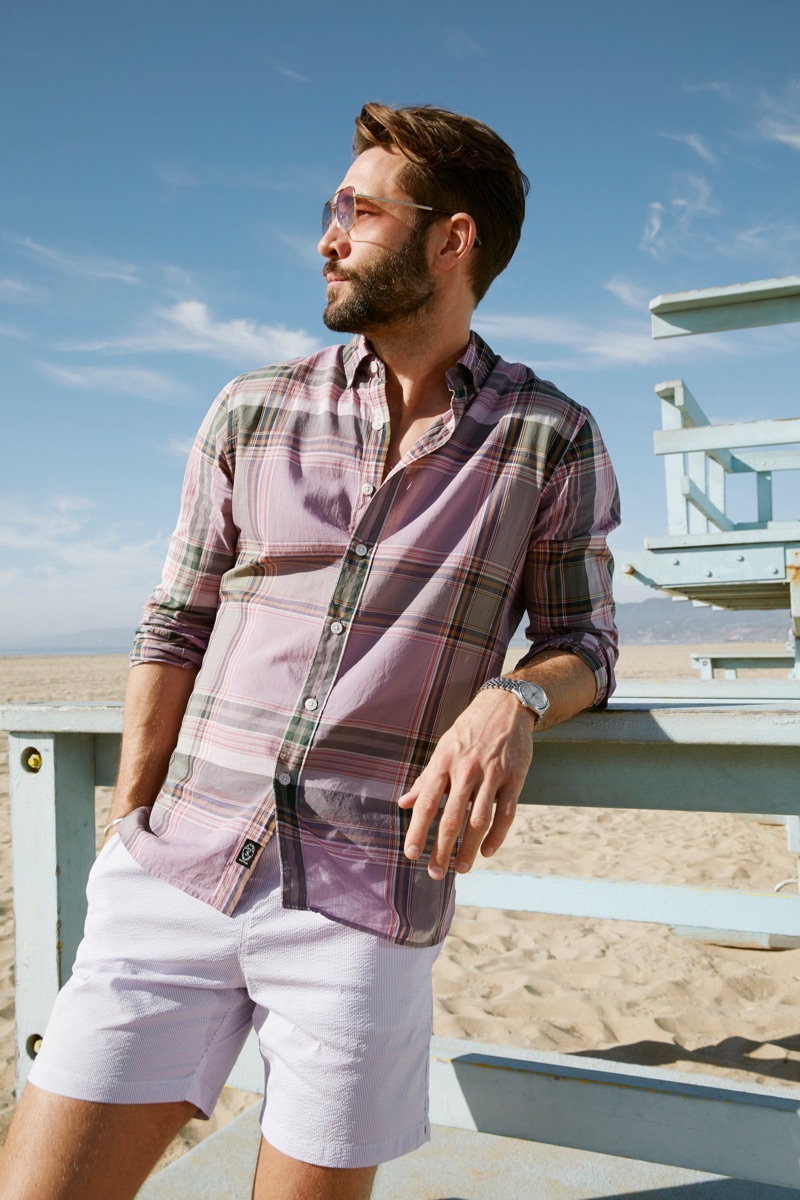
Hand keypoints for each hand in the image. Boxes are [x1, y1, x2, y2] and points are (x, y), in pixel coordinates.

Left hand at [398, 690, 534, 878]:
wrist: (505, 707)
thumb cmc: (469, 731)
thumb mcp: (442, 750)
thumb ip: (425, 780)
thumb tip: (403, 803)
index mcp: (444, 763)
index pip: (427, 803)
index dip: (418, 830)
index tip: (411, 853)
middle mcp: (466, 771)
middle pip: (452, 817)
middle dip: (442, 849)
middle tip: (436, 873)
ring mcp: (492, 775)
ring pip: (479, 820)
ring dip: (469, 848)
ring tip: (461, 868)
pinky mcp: (515, 778)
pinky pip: (506, 813)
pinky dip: (497, 836)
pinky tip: (487, 851)